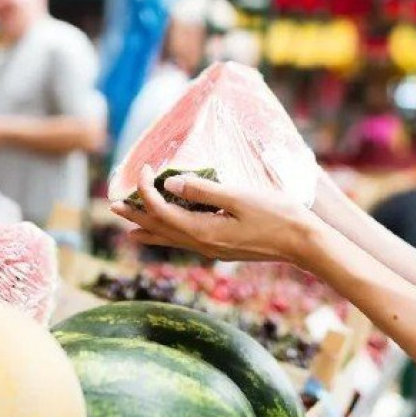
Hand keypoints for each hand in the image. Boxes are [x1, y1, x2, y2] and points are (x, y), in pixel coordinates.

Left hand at [110, 165, 322, 265]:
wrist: (302, 242)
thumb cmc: (275, 215)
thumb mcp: (238, 197)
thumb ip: (203, 190)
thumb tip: (169, 182)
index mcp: (202, 230)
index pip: (162, 209)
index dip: (146, 189)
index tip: (143, 167)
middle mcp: (202, 244)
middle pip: (159, 229)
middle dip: (136, 215)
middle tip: (112, 205)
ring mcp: (212, 249)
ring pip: (171, 239)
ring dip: (149, 229)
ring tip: (129, 228)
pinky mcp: (222, 248)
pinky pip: (185, 242)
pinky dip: (168, 236)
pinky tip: (169, 235)